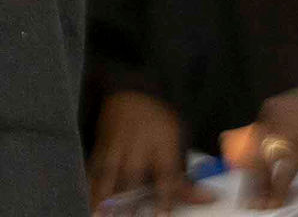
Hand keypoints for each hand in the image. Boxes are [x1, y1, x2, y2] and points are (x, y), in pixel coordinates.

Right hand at [88, 89, 199, 209]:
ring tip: (99, 214)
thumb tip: (207, 197)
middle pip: (133, 176)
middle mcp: (138, 146)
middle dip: (129, 200)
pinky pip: (94, 167)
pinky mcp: (101, 146)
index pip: (165, 176)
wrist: (131, 92)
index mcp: (163, 145)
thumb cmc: (159, 122)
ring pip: (109, 173)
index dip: (164, 198)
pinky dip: (90, 183)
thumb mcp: (180, 141)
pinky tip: (89, 198)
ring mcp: (117, 146)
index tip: (161, 216)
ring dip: (104, 196)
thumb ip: (186, 175)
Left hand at [239, 71, 297, 208]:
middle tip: (253, 200)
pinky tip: (278, 201)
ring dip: (262, 189)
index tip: (250, 184)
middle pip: (252, 156)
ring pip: (263, 166)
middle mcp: (273, 117)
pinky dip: (279, 190)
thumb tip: (280, 152)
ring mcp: (287, 129)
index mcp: (273, 109)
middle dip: (252, 181)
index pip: (250, 143)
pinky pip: (284, 173)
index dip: (248, 167)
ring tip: (263, 205)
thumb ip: (291, 129)